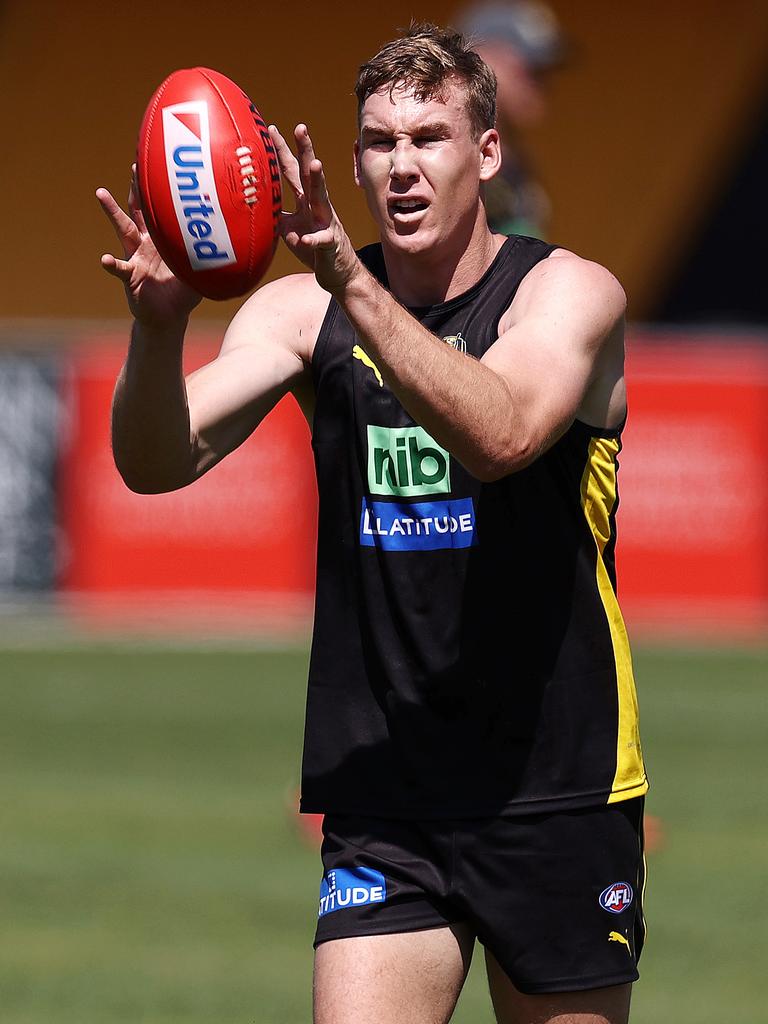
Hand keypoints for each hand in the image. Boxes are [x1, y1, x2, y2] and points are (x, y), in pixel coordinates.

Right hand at [96, 167, 200, 328]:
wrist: (168, 317)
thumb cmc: (184, 293)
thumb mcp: (202, 275)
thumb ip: (214, 263)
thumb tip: (241, 251)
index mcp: (165, 238)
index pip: (162, 208)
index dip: (161, 189)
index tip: (163, 165)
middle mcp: (148, 242)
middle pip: (141, 209)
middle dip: (138, 187)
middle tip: (135, 165)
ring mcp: (136, 255)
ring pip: (123, 229)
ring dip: (112, 211)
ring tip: (101, 192)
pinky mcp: (129, 275)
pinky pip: (119, 268)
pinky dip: (112, 263)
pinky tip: (105, 259)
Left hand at [269, 124, 360, 294]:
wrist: (338, 272)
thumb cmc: (312, 247)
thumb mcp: (289, 226)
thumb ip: (275, 211)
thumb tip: (252, 201)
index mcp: (306, 200)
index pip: (292, 170)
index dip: (282, 151)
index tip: (270, 129)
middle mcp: (317, 206)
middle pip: (309, 174)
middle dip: (305, 150)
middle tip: (300, 127)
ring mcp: (326, 223)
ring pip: (322, 198)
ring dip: (319, 181)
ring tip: (316, 164)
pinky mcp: (330, 244)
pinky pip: (321, 241)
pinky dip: (313, 240)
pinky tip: (305, 240)